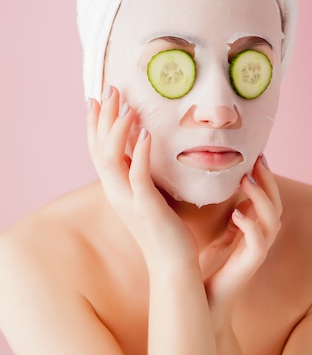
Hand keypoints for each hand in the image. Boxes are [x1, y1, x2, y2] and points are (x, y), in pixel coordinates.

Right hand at [87, 86, 197, 271]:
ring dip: (117, 130)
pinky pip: (137, 175)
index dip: (95, 124)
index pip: (97, 151)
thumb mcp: (149, 197)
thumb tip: (145, 150)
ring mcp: (128, 200)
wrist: (173, 265)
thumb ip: (143, 175)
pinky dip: (138, 152)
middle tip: (110, 89)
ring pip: (111, 159)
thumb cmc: (166, 230)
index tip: (97, 97)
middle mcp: (116, 192)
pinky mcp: (146, 207)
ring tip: (126, 105)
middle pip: (99, 149)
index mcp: (116, 189)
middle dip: (103, 117)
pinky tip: (145, 133)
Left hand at [202, 156, 281, 325]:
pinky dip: (251, 226)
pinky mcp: (250, 264)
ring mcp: (257, 250)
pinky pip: (259, 242)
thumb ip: (216, 208)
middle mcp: (260, 236)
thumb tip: (204, 179)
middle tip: (257, 158)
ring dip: (261, 197)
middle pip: (276, 202)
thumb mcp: (211, 229)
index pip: (266, 196)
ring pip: (273, 219)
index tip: (255, 153)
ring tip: (247, 180)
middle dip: (268, 179)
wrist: (202, 300)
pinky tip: (237, 214)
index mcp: (252, 226)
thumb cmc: (205, 264)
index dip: (264, 175)